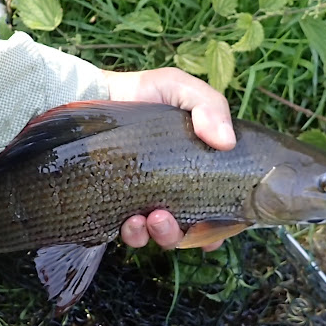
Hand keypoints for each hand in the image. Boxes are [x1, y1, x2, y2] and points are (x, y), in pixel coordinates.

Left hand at [104, 67, 235, 251]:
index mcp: (199, 170)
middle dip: (183, 234)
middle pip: (191, 231)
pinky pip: (132, 234)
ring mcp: (147, 201)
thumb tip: (227, 142)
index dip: (222, 228)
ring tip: (149, 218)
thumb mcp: (180, 89)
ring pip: (161, 236)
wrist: (98, 95)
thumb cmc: (145, 93)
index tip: (216, 231)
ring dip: (161, 235)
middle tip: (165, 216)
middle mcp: (175, 191)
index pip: (219, 210)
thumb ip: (210, 105)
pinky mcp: (119, 206)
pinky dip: (135, 235)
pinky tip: (129, 221)